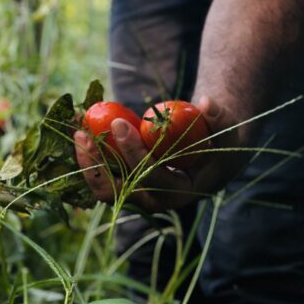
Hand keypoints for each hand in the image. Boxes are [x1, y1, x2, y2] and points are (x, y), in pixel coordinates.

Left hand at [73, 96, 245, 210]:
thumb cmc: (219, 140)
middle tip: (83, 135)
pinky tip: (80, 135)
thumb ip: (219, 117)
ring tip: (77, 135)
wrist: (211, 153)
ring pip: (106, 190)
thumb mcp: (226, 130)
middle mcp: (157, 201)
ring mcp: (140, 196)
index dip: (134, 154)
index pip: (152, 178)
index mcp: (182, 192)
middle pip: (120, 193)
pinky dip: (90, 159)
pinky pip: (104, 178)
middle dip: (98, 166)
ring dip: (87, 165)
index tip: (120, 125)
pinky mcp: (129, 186)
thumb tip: (206, 103)